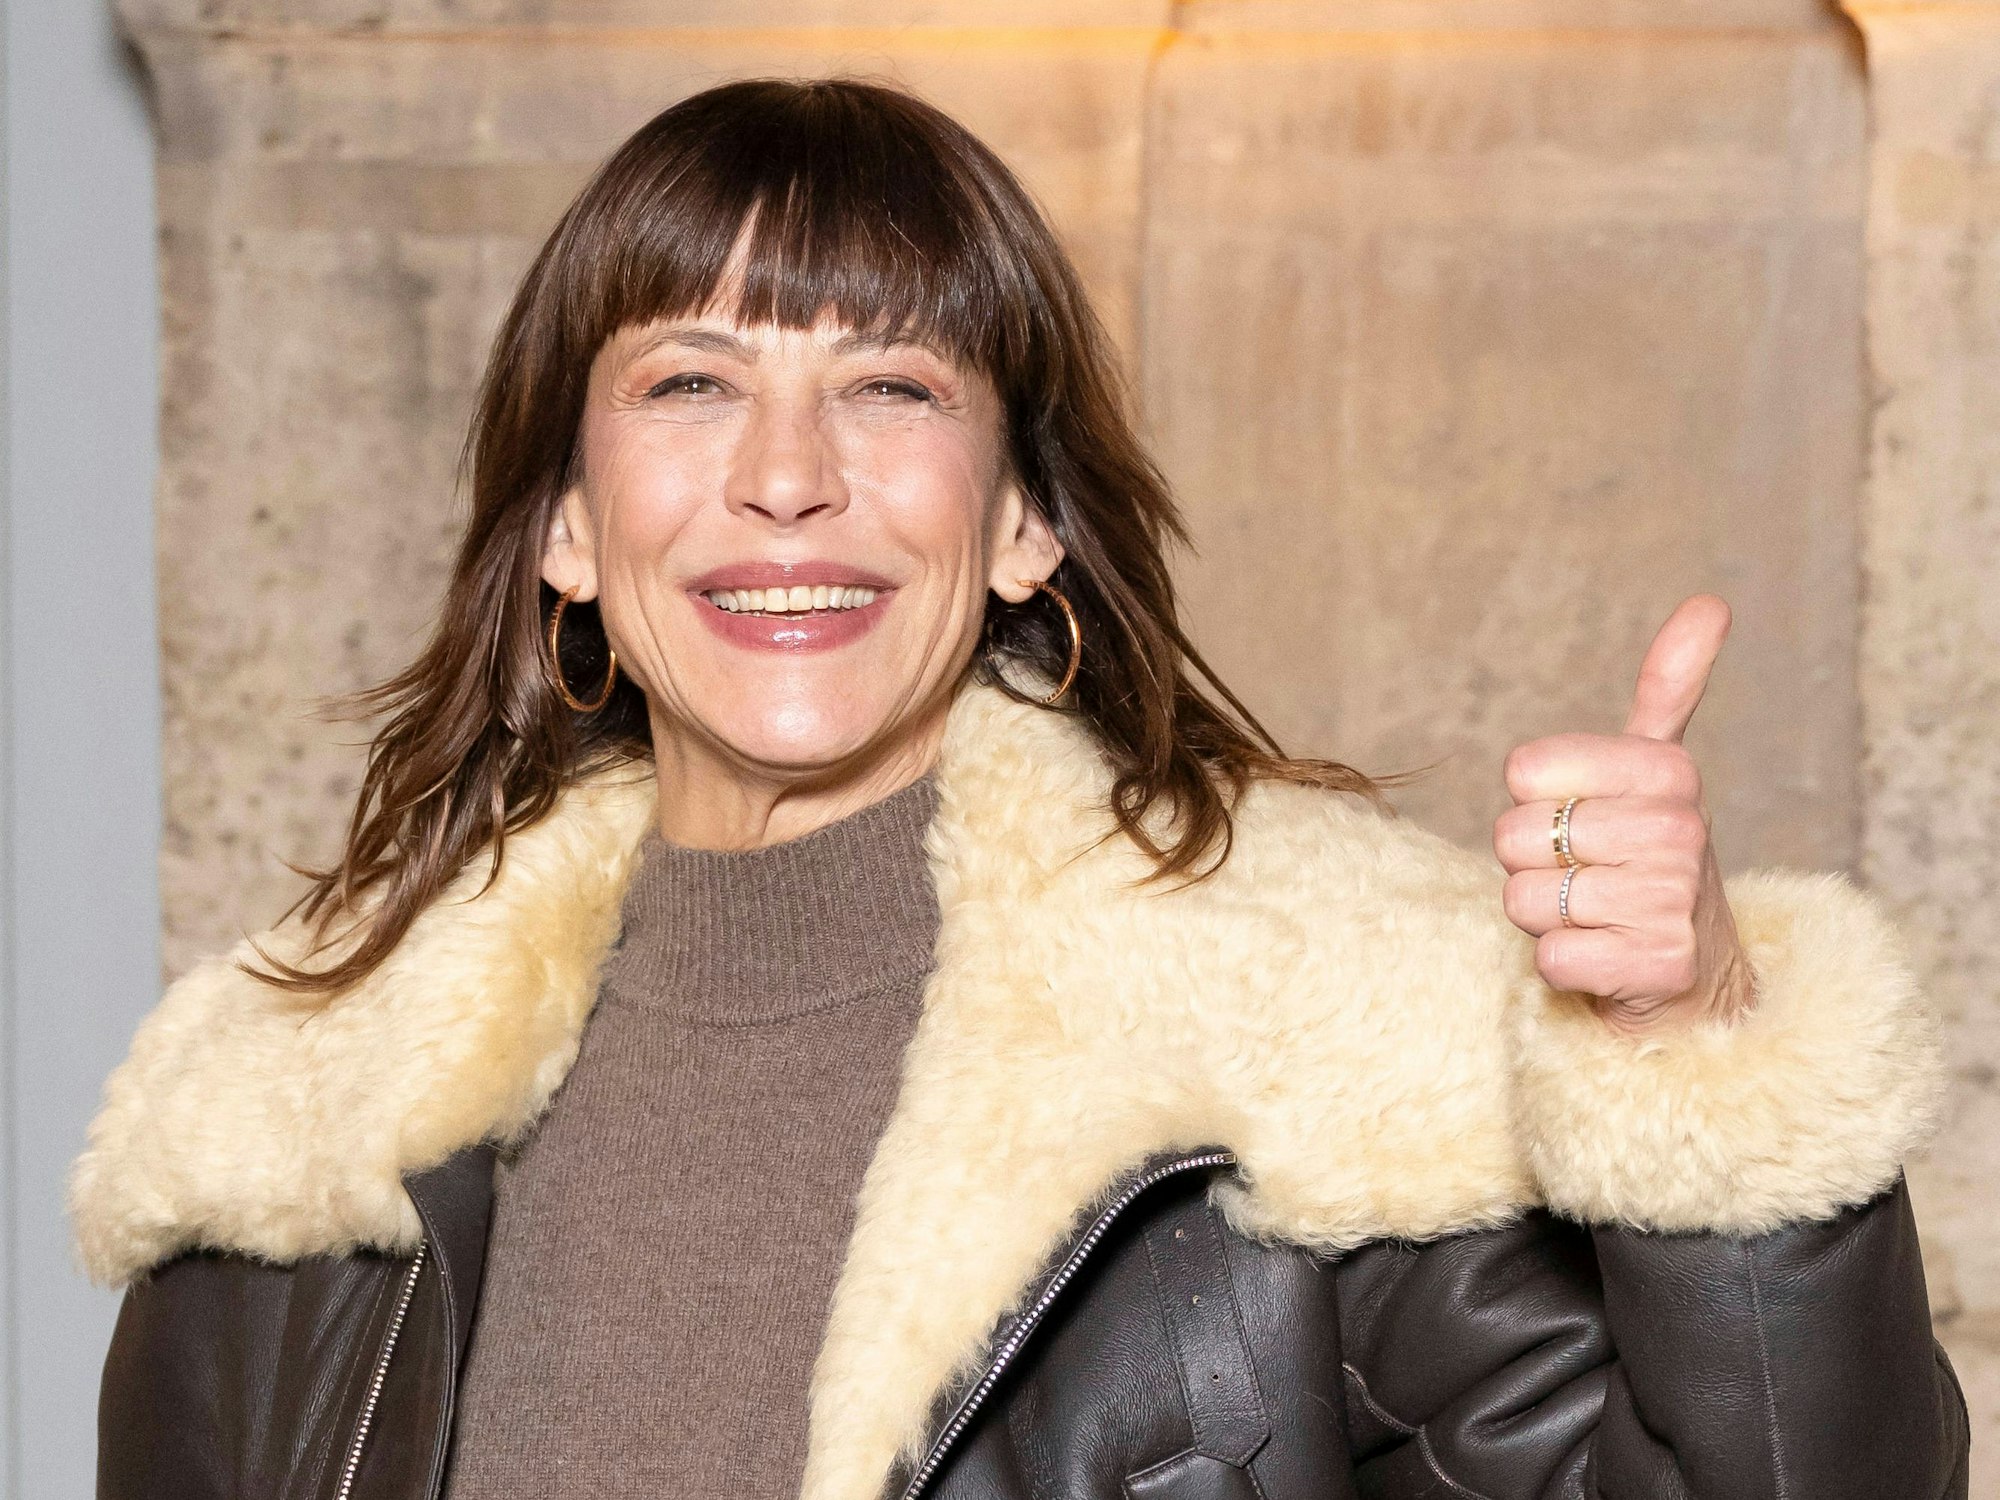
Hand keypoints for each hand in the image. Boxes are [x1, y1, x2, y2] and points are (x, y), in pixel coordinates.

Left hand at [1492, 594, 1754, 1033]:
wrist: (1698, 978)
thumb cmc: (1650, 863)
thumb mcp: (1658, 774)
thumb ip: (1669, 689)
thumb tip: (1711, 602)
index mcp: (1668, 772)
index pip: (1524, 772)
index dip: (1532, 805)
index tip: (1582, 822)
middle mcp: (1680, 830)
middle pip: (1515, 838)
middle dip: (1533, 866)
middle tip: (1588, 878)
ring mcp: (1673, 900)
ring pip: (1525, 901)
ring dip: (1545, 918)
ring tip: (1599, 918)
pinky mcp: (1660, 967)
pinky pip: (1551, 958)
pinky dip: (1561, 966)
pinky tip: (1606, 960)